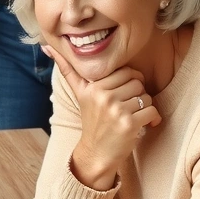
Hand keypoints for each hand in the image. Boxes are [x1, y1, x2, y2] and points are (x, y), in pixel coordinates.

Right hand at [47, 45, 161, 190]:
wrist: (96, 152)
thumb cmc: (92, 120)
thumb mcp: (78, 93)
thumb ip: (66, 69)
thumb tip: (46, 46)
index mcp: (92, 86)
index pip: (126, 71)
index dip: (130, 81)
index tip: (124, 93)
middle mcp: (103, 96)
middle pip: (138, 82)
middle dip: (138, 94)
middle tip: (130, 105)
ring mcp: (116, 111)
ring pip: (146, 96)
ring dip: (146, 107)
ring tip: (135, 114)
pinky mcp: (129, 124)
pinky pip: (152, 111)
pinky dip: (153, 119)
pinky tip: (145, 124)